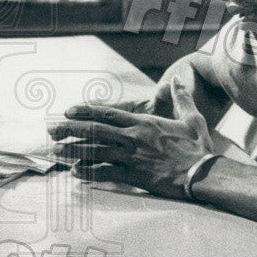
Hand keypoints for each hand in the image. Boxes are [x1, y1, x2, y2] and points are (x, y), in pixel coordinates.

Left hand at [48, 79, 214, 197]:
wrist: (205, 173)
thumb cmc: (199, 148)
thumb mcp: (192, 118)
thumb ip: (181, 98)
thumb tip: (177, 80)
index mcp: (144, 123)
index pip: (108, 113)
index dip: (85, 111)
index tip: (68, 111)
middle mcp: (134, 137)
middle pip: (95, 130)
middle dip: (70, 129)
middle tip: (52, 130)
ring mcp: (132, 157)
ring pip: (96, 150)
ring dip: (73, 150)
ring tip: (56, 151)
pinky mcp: (135, 176)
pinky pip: (106, 173)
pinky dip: (89, 172)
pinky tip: (75, 172)